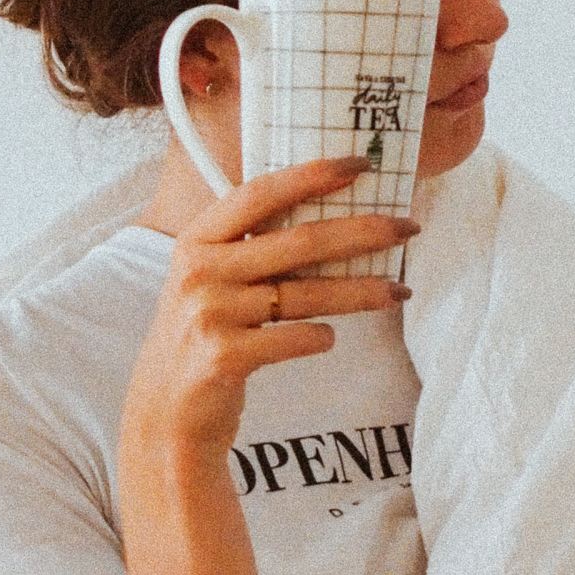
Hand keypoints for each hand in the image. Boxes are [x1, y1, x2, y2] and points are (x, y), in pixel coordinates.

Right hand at [120, 155, 420, 455]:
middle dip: (363, 231)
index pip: (261, 193)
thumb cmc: (204, 334)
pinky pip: (296, 338)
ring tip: (400, 290)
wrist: (165, 410)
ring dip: (362, 291)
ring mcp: (209, 314)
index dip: (312, 174)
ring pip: (307, 294)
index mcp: (197, 240)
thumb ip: (252, 248)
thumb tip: (334, 216)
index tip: (361, 164)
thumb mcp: (210, 280)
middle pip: (299, 241)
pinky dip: (321, 336)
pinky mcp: (223, 357)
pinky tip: (331, 336)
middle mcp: (199, 271)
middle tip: (408, 227)